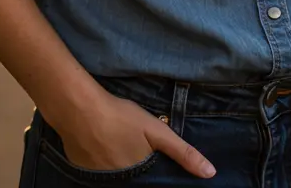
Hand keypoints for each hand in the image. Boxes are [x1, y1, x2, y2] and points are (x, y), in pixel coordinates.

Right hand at [49, 86, 215, 178]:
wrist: (80, 111)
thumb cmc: (122, 119)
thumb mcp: (157, 132)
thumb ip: (183, 153)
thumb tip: (210, 173)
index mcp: (138, 181)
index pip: (154, 184)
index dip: (158, 178)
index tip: (157, 167)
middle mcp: (118, 185)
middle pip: (136, 181)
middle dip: (142, 173)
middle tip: (137, 149)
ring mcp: (99, 182)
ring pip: (119, 178)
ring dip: (124, 167)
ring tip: (123, 147)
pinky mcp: (84, 173)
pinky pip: (102, 174)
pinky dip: (107, 164)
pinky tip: (107, 147)